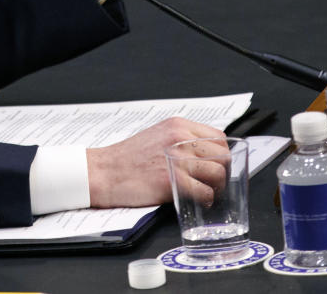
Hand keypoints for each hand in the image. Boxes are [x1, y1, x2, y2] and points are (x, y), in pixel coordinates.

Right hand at [87, 117, 225, 207]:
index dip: (220, 154)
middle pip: (222, 154)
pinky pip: (204, 192)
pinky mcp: (172, 181)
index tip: (216, 165)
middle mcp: (180, 138)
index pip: (218, 136)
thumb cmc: (126, 158)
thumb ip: (180, 139)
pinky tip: (198, 201)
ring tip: (207, 192)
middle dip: (223, 171)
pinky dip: (206, 200)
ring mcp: (177, 159)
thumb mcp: (156, 135)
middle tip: (214, 183)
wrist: (103, 172)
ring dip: (217, 187)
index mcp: (178, 125)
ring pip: (218, 173)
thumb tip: (203, 152)